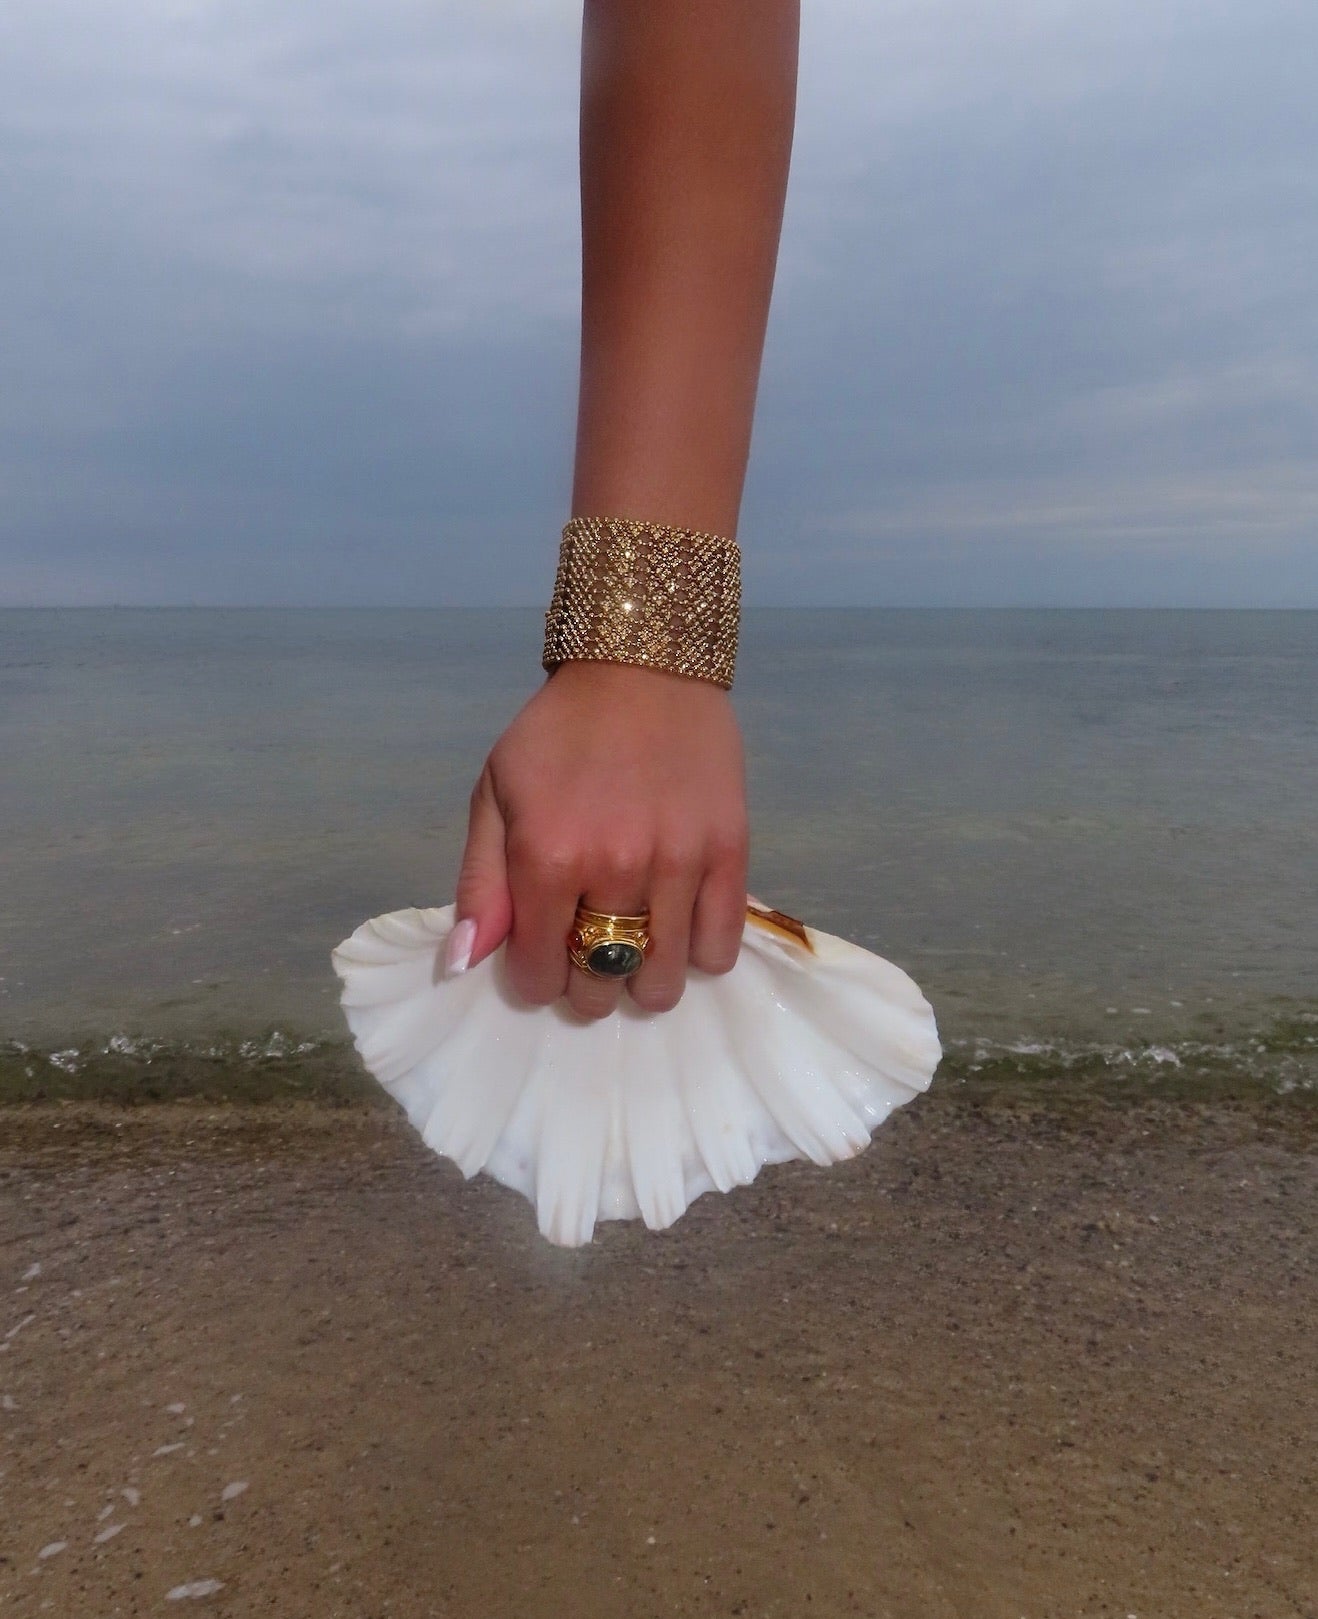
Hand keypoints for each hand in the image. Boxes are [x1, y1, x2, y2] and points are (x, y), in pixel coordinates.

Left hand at [450, 660, 747, 1018]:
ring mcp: (678, 863)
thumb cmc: (557, 734)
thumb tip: (467, 964)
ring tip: (636, 956)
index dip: (534, 979)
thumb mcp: (494, 795)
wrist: (641, 668)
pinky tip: (681, 934)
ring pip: (664, 977)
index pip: (538, 972)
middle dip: (586, 984)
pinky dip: (699, 956)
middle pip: (600, 983)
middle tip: (586, 956)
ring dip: (643, 982)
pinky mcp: (729, 852)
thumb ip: (480, 883)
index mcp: (547, 857)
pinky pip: (720, 944)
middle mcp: (614, 868)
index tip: (539, 961)